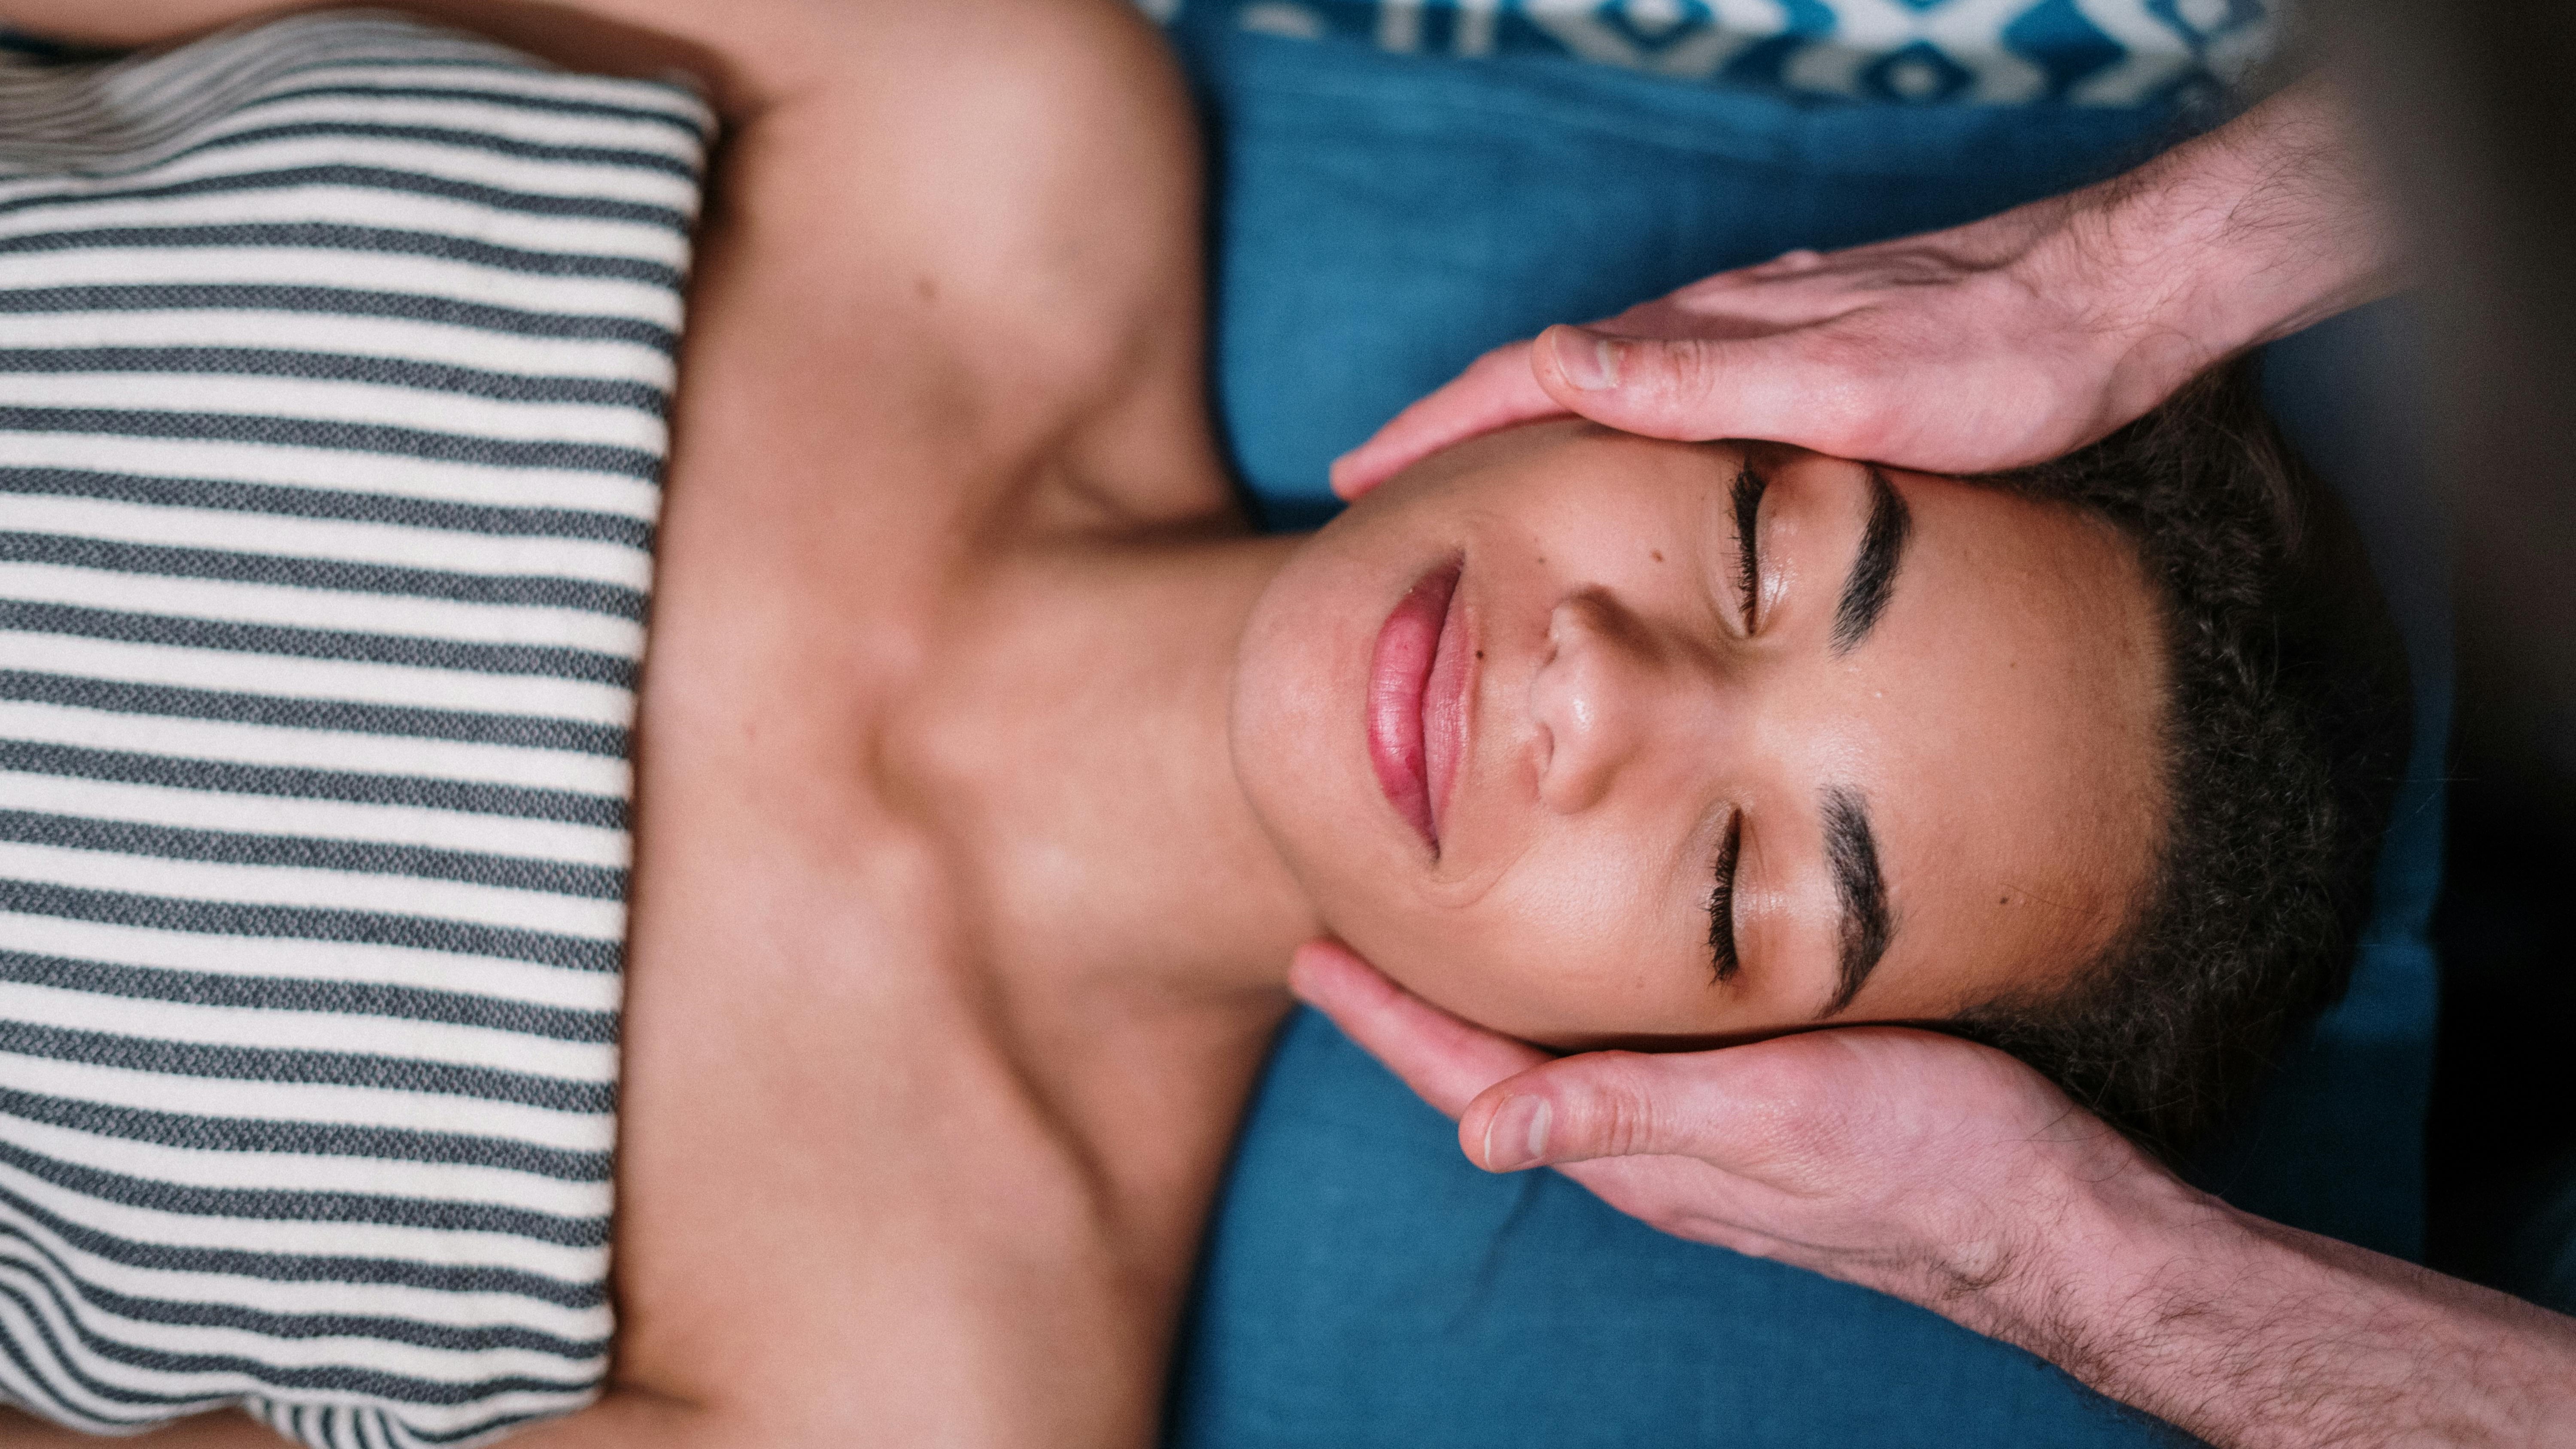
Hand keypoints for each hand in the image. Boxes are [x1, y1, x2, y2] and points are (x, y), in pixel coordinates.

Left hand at [1285, 939, 2174, 1328]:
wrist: (2052, 1215)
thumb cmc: (1927, 1156)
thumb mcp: (1773, 1119)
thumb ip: (1630, 1115)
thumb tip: (1479, 1137)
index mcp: (1636, 1147)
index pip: (1472, 1077)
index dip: (1386, 1018)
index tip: (1310, 956)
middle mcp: (1653, 1145)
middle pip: (1496, 1069)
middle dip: (1413, 1011)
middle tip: (1341, 940)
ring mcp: (1703, 1135)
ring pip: (1559, 1063)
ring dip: (1487, 1012)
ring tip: (1433, 952)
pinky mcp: (1760, 1112)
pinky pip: (1628, 1058)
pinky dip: (1575, 1011)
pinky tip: (1586, 979)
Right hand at [1329, 80, 2398, 497]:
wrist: (2111, 301)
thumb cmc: (1993, 358)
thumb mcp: (1841, 384)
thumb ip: (1694, 378)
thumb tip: (1547, 366)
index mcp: (1701, 340)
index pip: (1526, 379)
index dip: (1432, 430)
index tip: (1353, 479)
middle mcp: (1715, 328)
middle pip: (1542, 376)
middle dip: (1446, 429)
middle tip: (1371, 486)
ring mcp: (1755, 334)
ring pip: (1599, 380)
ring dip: (1515, 423)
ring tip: (1459, 475)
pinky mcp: (1798, 349)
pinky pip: (1661, 385)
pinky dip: (1599, 418)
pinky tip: (1609, 445)